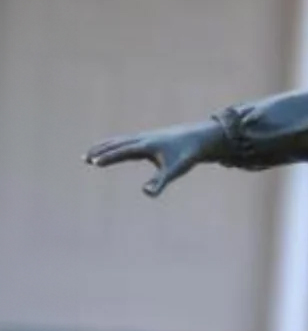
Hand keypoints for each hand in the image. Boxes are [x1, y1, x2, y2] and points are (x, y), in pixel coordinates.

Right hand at [84, 120, 226, 196]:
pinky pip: (127, 141)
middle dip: (101, 151)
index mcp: (146, 145)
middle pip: (117, 144)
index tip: (94, 162)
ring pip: (120, 141)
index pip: (122, 151)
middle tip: (85, 159)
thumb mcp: (174, 171)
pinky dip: (115, 145)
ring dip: (105, 147)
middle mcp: (142, 139)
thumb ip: (159, 182)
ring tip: (91, 155)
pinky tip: (112, 151)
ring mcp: (144, 137)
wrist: (199, 138)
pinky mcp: (148, 139)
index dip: (108, 157)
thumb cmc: (186, 155)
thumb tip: (147, 194)